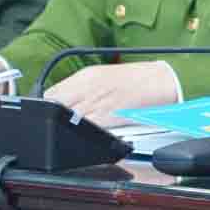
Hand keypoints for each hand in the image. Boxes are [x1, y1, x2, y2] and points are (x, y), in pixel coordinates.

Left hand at [43, 61, 178, 124]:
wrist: (162, 80)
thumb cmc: (136, 78)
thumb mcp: (103, 75)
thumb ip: (80, 88)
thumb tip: (60, 101)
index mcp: (86, 75)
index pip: (51, 94)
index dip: (47, 106)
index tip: (48, 112)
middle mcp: (88, 87)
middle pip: (56, 107)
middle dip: (54, 117)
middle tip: (58, 123)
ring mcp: (97, 102)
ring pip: (68, 120)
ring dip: (67, 126)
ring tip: (73, 129)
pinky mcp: (108, 117)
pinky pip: (86, 129)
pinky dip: (82, 133)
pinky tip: (87, 133)